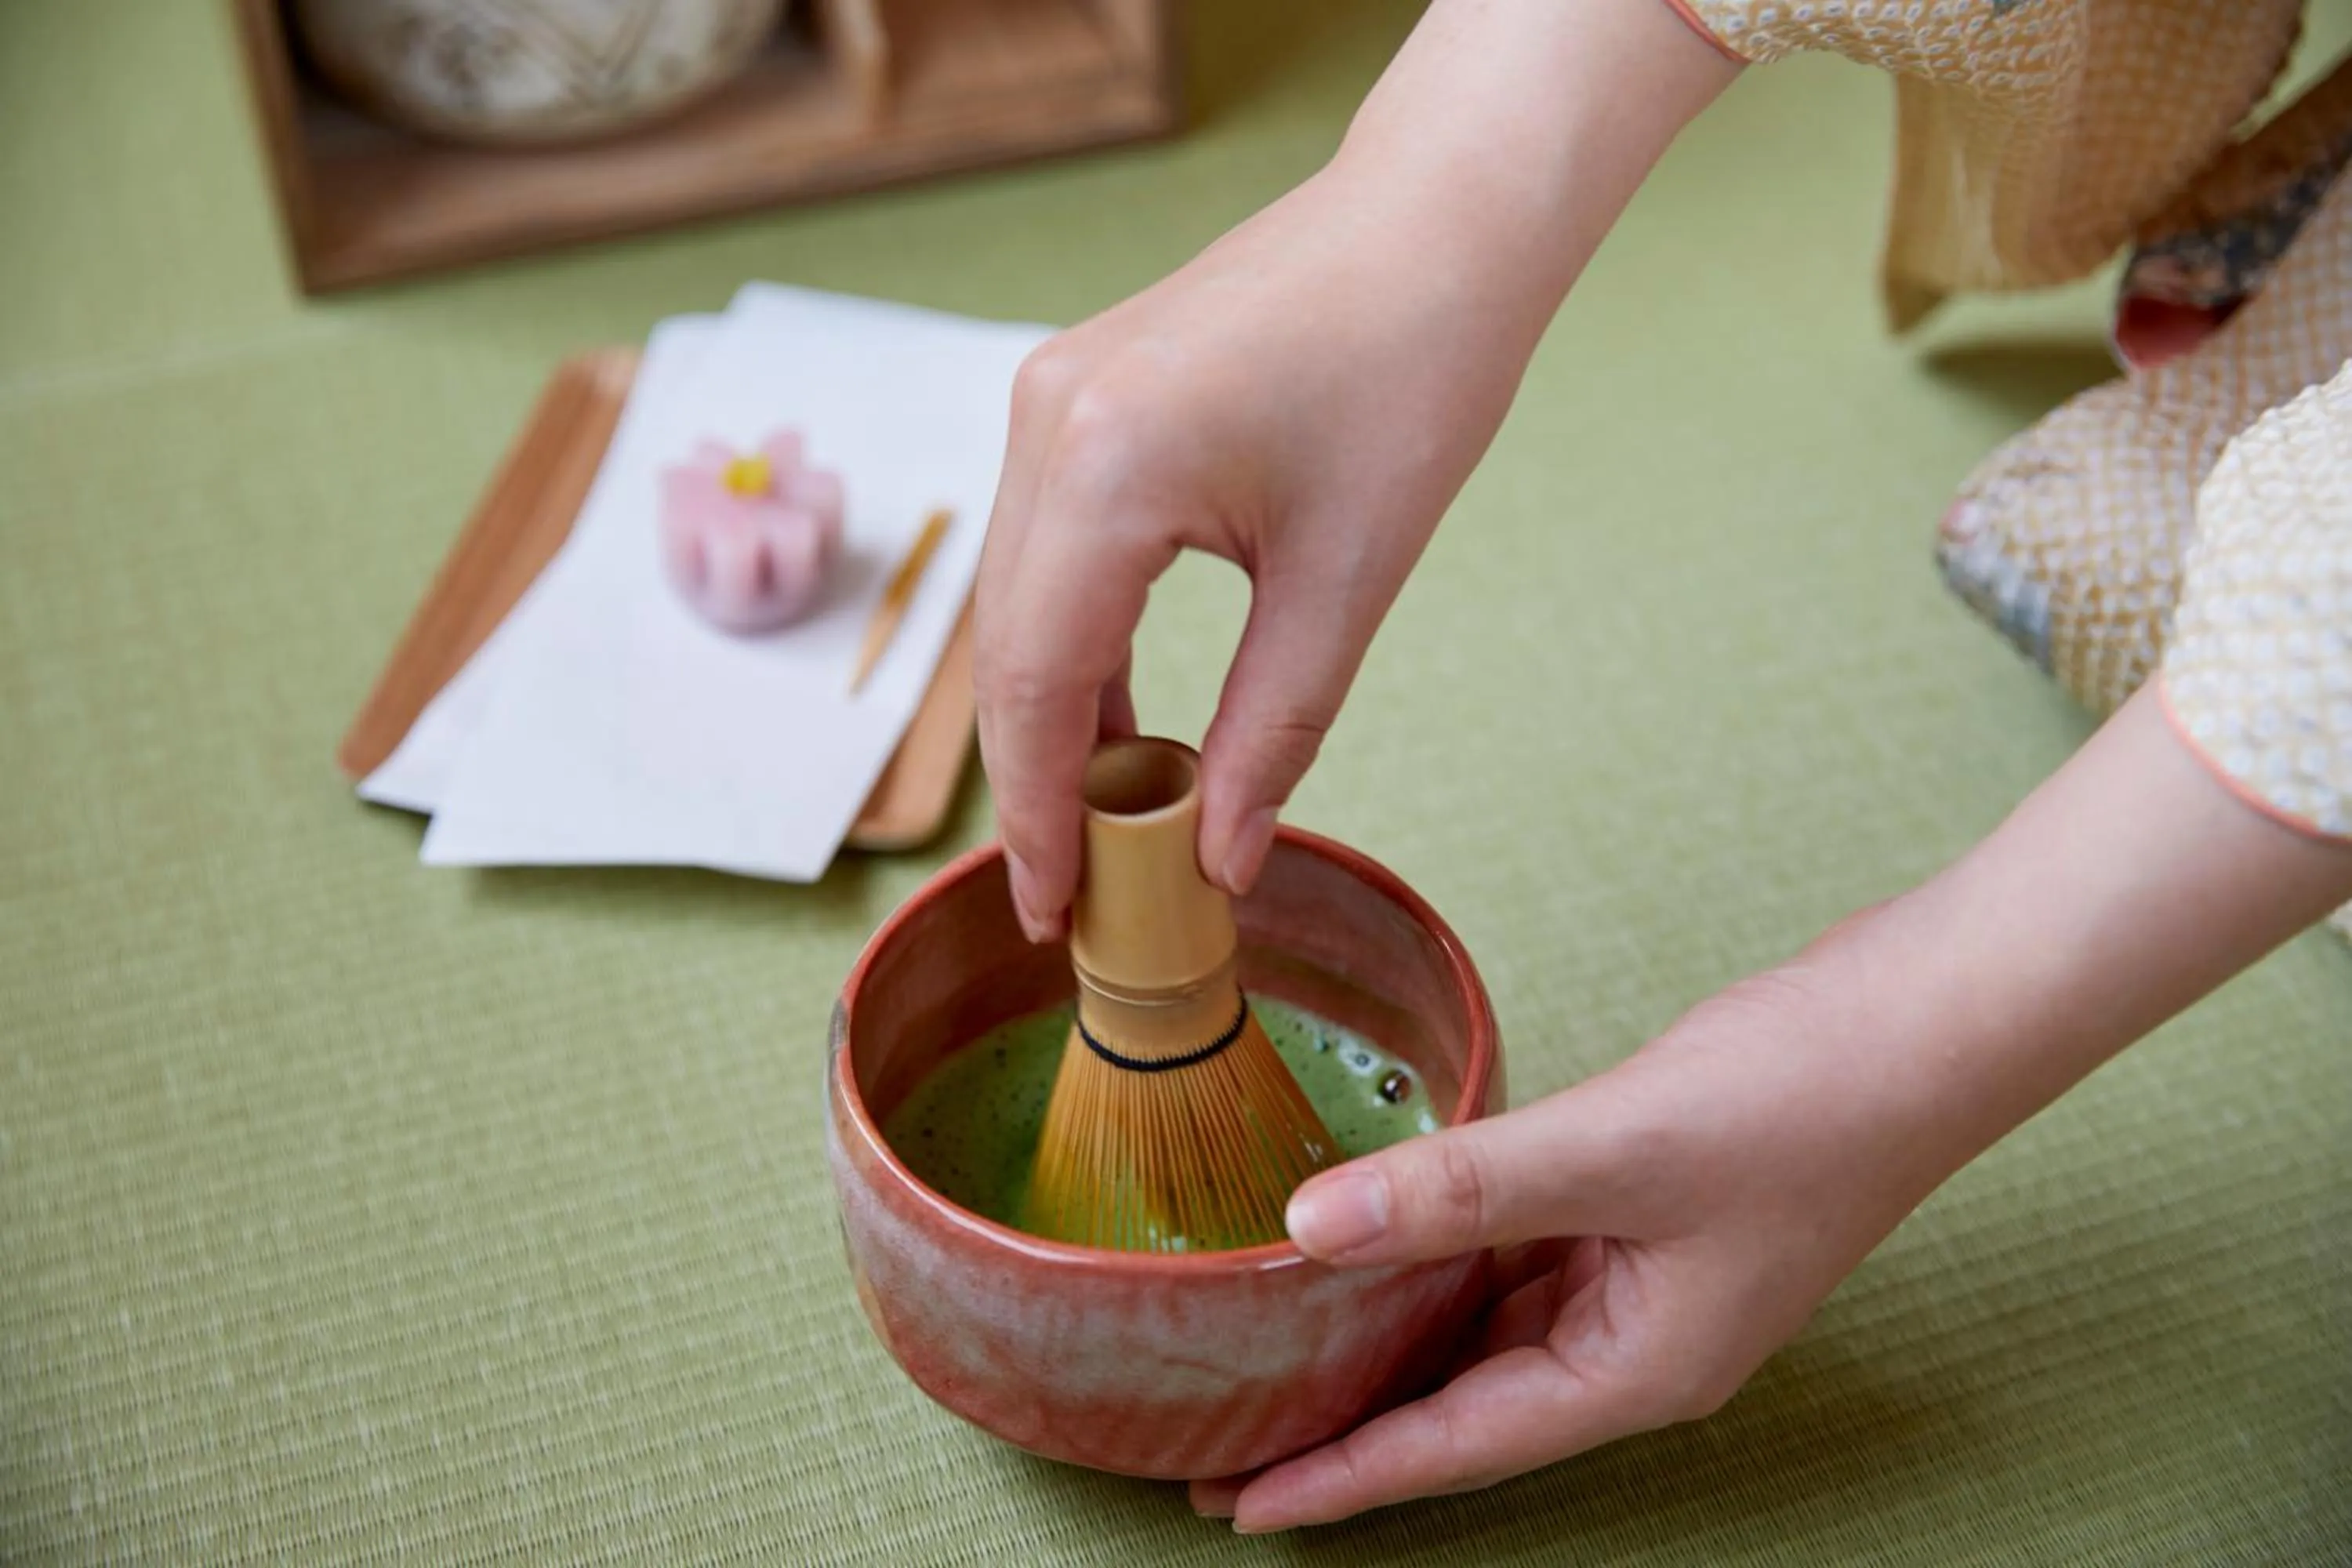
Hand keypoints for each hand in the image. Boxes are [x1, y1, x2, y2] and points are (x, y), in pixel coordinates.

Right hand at [974, 0, 1740, 939]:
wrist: (1436, 218)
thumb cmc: (1416, 368)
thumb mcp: (1348, 576)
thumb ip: (1274, 731)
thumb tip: (1222, 862)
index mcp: (1104, 466)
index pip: (1037, 683)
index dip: (1039, 815)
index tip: (1052, 916)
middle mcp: (1044, 422)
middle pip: (1008, 648)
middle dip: (1035, 781)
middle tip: (1072, 894)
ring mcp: (1048, 396)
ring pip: (1018, 601)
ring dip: (1054, 714)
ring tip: (1101, 826)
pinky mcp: (1074, 392)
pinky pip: (1048, 547)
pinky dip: (1078, 640)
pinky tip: (1123, 720)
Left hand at [1195, 686, 2351, 1530]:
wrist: (1932, 1018)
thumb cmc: (1803, 1096)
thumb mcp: (1614, 1149)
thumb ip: (1457, 1191)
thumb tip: (1305, 1231)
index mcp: (1634, 1370)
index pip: (1455, 1449)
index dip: (1344, 1480)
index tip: (1239, 1508)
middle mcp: (1635, 1346)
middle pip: (1463, 1410)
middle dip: (1350, 1427)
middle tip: (1224, 1438)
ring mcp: (1646, 1282)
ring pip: (1486, 1334)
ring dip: (1391, 1347)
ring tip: (1278, 1353)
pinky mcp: (1646, 1214)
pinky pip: (1519, 1263)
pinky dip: (1445, 1262)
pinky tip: (1383, 1241)